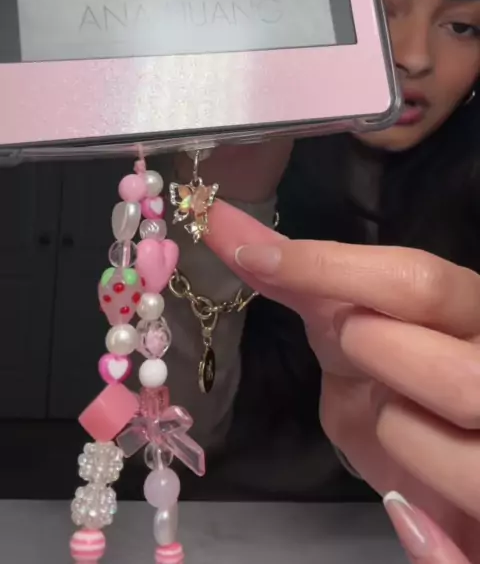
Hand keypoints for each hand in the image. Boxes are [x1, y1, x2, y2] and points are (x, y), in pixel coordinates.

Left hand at [205, 200, 479, 562]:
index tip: (251, 258)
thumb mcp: (355, 340)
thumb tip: (224, 227)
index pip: (419, 282)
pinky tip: (413, 517)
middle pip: (457, 375)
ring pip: (463, 460)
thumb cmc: (400, 391)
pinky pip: (460, 555)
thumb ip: (309, 290)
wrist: (445, 475)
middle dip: (381, 366)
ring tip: (394, 424)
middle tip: (358, 356)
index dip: (330, 269)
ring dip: (400, 446)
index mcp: (472, 316)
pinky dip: (432, 545)